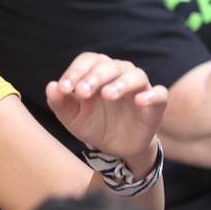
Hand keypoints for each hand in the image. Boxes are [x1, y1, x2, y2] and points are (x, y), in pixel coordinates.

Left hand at [46, 54, 167, 165]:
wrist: (115, 148)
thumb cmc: (92, 124)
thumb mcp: (72, 117)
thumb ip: (60, 103)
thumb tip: (51, 87)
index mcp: (97, 73)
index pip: (88, 61)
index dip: (75, 72)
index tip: (64, 88)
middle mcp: (119, 74)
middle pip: (109, 65)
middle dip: (94, 77)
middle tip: (82, 92)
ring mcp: (138, 88)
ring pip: (134, 75)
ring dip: (120, 83)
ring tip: (107, 95)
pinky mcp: (155, 104)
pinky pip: (159, 93)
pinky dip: (151, 95)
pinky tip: (139, 101)